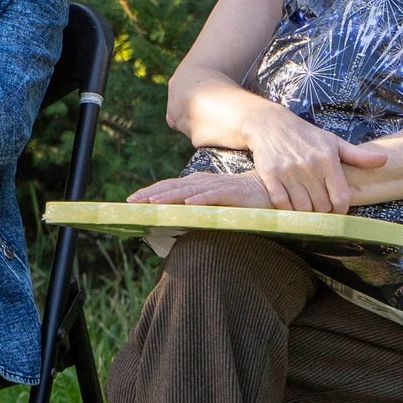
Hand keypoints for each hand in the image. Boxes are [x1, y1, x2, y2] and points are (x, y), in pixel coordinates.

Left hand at [128, 172, 276, 208]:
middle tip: (131, 201)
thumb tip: (175, 220)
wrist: (272, 190)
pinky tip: (189, 203)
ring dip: (169, 196)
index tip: (131, 200)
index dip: (150, 191)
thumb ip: (196, 208)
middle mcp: (204, 182)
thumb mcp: (214, 203)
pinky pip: (215, 196)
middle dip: (151, 193)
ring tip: (152, 202)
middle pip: (173, 186)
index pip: (169, 186)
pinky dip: (201, 199)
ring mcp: (218, 187)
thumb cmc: (241, 199)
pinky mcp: (233, 194)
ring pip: (189, 190)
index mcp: (198, 184)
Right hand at [233, 102, 385, 212]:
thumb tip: (384, 161)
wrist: (271, 125)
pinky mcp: (270, 176)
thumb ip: (358, 156)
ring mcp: (288, 172)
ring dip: (306, 212)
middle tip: (320, 206)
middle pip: (322, 206)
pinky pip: (282, 203)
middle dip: (323, 210)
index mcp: (327, 160)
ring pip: (302, 208)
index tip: (337, 210)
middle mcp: (309, 167)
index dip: (341, 209)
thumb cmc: (306, 135)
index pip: (341, 197)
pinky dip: (288, 209)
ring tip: (307, 205)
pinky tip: (291, 203)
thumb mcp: (333, 142)